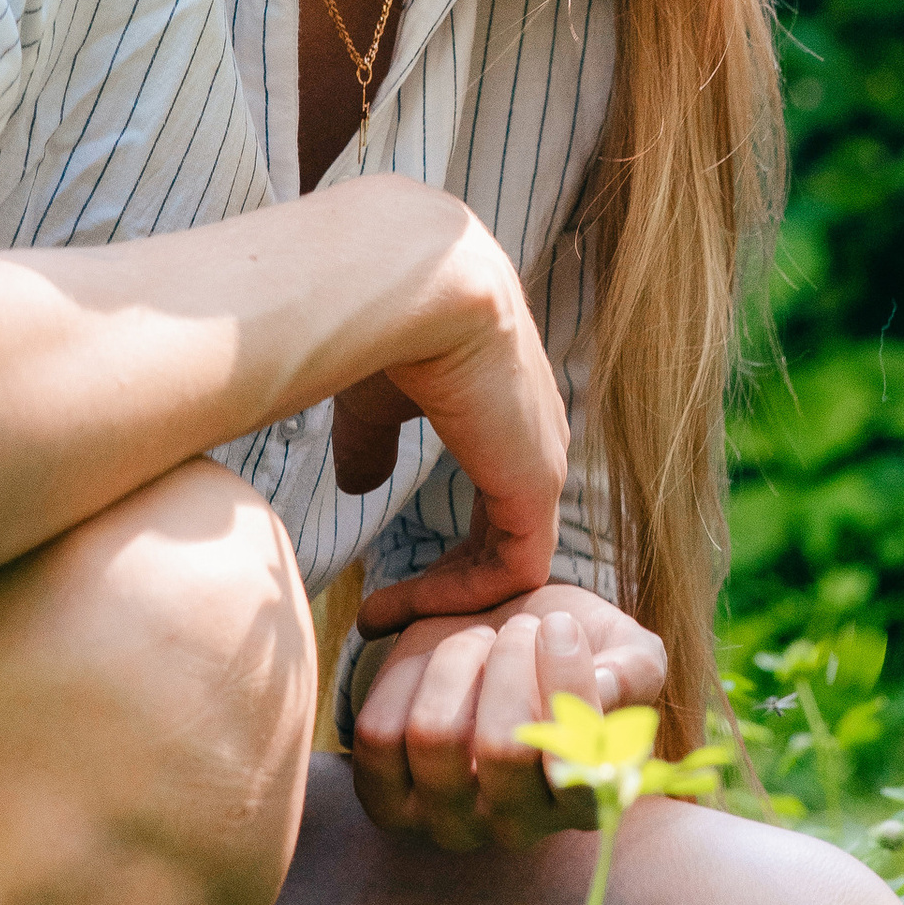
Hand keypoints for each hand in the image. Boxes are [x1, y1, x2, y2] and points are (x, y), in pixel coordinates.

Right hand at [340, 215, 568, 601]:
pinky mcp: (537, 485)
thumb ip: (373, 442)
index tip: (382, 587)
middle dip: (445, 587)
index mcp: (507, 418)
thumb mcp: (377, 399)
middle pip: (505, 540)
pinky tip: (402, 602)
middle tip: (383, 616)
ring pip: (511, 562)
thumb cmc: (392, 326)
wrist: (418, 287)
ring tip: (383, 617)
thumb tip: (360, 483)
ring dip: (448, 599)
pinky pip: (514, 570)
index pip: (493, 505)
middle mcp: (536, 442)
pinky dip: (460, 598)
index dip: (444, 555)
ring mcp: (543, 464)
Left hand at [349, 586, 669, 850]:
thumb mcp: (624, 653)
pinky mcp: (388, 802)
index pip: (574, 760)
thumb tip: (601, 692)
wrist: (501, 645)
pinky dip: (403, 677)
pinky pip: (378, 735)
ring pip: (436, 735)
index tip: (559, 626)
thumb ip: (633, 674)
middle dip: (510, 660)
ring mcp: (446, 822)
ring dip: (457, 660)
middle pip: (503, 747)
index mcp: (585, 802)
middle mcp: (516, 827)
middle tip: (520, 626)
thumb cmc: (568, 651)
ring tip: (478, 638)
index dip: (564, 683)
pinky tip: (430, 662)